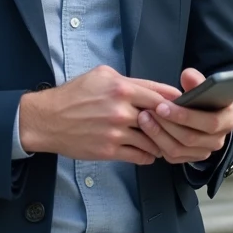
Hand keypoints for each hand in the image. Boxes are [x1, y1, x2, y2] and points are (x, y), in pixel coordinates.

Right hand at [18, 65, 181, 165]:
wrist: (48, 119)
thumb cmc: (74, 95)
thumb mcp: (102, 76)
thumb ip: (130, 82)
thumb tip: (155, 89)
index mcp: (121, 88)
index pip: (161, 96)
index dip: (176, 103)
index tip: (184, 107)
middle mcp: (121, 110)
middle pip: (160, 119)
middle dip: (171, 123)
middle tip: (179, 126)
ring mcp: (116, 132)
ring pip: (152, 140)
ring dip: (160, 141)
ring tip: (163, 140)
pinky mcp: (109, 150)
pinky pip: (139, 156)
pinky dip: (148, 155)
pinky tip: (149, 152)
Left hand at [136, 68, 232, 164]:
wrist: (210, 113)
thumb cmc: (207, 97)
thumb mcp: (207, 86)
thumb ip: (197, 80)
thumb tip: (187, 75)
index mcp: (227, 120)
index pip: (209, 123)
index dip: (185, 116)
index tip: (162, 106)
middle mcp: (218, 140)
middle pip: (190, 138)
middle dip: (166, 125)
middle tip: (147, 112)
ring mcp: (204, 152)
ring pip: (178, 149)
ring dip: (158, 135)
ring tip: (144, 119)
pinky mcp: (191, 158)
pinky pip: (172, 157)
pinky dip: (157, 144)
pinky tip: (147, 130)